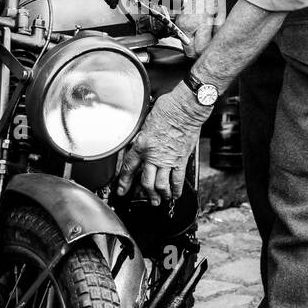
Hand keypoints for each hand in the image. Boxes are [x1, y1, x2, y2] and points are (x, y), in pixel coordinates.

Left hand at [116, 82, 212, 203]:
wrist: (185, 108)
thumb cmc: (168, 108)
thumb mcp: (147, 121)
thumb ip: (143, 135)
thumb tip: (140, 141)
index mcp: (141, 144)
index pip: (129, 167)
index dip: (124, 181)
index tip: (122, 190)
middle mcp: (153, 155)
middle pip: (145, 181)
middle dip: (145, 193)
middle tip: (146, 198)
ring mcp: (167, 159)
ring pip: (161, 185)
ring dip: (160, 195)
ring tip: (160, 199)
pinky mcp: (181, 159)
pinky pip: (178, 179)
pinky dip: (176, 189)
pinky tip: (176, 194)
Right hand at [175, 0, 220, 58]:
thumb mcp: (221, 9)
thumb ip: (218, 29)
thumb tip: (218, 42)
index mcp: (199, 24)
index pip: (200, 51)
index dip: (207, 53)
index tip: (212, 50)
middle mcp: (186, 26)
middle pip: (189, 52)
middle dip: (198, 52)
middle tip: (209, 45)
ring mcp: (180, 24)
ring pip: (185, 44)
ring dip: (194, 43)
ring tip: (205, 33)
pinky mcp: (177, 21)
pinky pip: (183, 35)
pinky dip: (190, 35)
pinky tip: (199, 26)